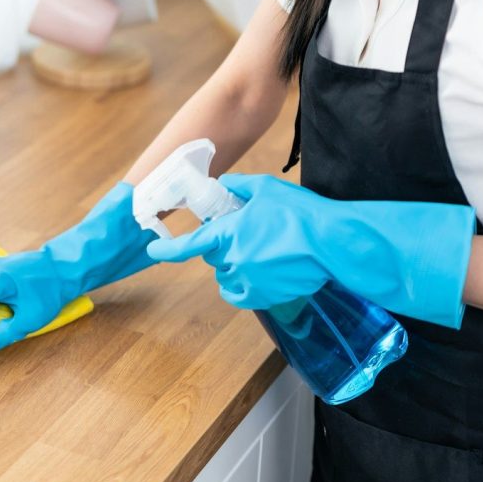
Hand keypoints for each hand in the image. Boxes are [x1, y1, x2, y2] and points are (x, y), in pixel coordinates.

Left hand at [147, 173, 335, 309]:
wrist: (329, 243)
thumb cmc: (299, 213)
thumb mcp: (266, 188)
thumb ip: (239, 186)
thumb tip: (224, 184)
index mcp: (229, 233)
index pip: (190, 244)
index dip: (168, 249)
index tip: (153, 250)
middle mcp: (234, 260)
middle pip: (214, 258)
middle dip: (224, 246)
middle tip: (246, 233)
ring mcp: (248, 281)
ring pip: (227, 276)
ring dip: (235, 265)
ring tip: (261, 252)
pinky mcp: (264, 297)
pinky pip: (240, 294)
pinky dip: (242, 286)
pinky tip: (256, 274)